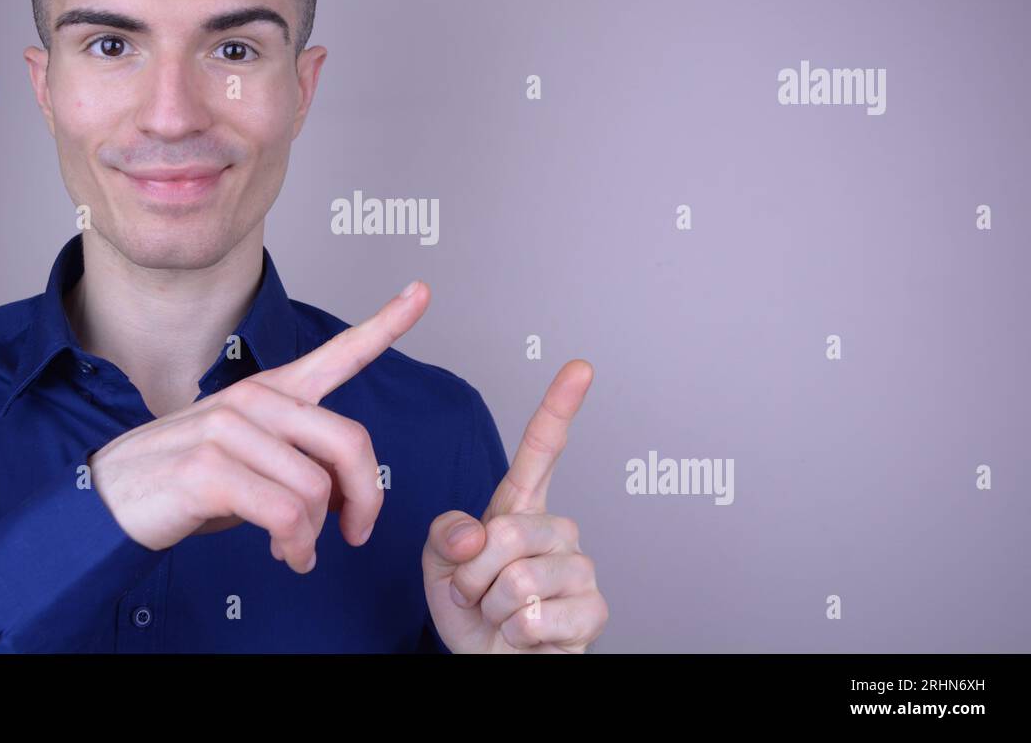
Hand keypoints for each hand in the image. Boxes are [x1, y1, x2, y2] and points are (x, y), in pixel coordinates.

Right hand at [89, 280, 430, 572]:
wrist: (107, 500)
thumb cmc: (186, 482)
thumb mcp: (251, 460)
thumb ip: (302, 461)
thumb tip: (347, 495)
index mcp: (270, 392)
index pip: (338, 353)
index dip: (386, 324)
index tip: (422, 290)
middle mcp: (254, 400)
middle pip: (350, 442)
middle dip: (366, 498)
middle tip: (355, 532)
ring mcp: (229, 430)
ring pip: (317, 490)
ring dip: (315, 537)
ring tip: (294, 550)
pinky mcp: (210, 469)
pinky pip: (286, 515)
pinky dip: (295, 547)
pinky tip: (284, 555)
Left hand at [421, 359, 608, 651]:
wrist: (489, 663)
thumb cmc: (472, 613)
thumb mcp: (438, 565)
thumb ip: (446, 535)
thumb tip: (477, 534)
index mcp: (520, 509)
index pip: (542, 452)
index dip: (559, 408)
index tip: (579, 368)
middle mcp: (557, 531)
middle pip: (508, 533)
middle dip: (473, 575)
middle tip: (477, 594)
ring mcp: (579, 569)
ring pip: (520, 580)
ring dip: (492, 608)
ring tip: (501, 615)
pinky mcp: (592, 610)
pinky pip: (536, 616)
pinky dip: (514, 633)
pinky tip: (524, 635)